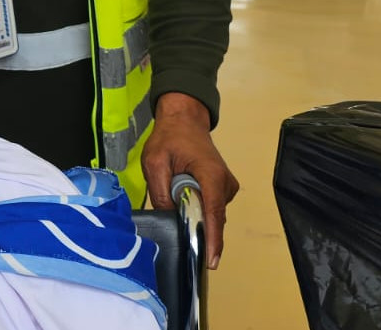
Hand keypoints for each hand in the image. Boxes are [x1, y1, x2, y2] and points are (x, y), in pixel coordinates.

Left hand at [141, 92, 238, 269]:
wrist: (184, 120)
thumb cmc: (169, 138)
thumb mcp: (154, 162)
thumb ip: (160, 191)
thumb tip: (168, 216)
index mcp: (210, 175)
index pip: (213, 213)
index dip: (211, 239)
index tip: (210, 261)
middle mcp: (225, 183)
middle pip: (212, 217)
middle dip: (196, 228)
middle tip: (177, 233)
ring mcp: (226, 186)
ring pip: (210, 213)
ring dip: (193, 213)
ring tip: (173, 196)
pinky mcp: (223, 188)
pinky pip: (210, 206)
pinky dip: (197, 207)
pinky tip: (182, 197)